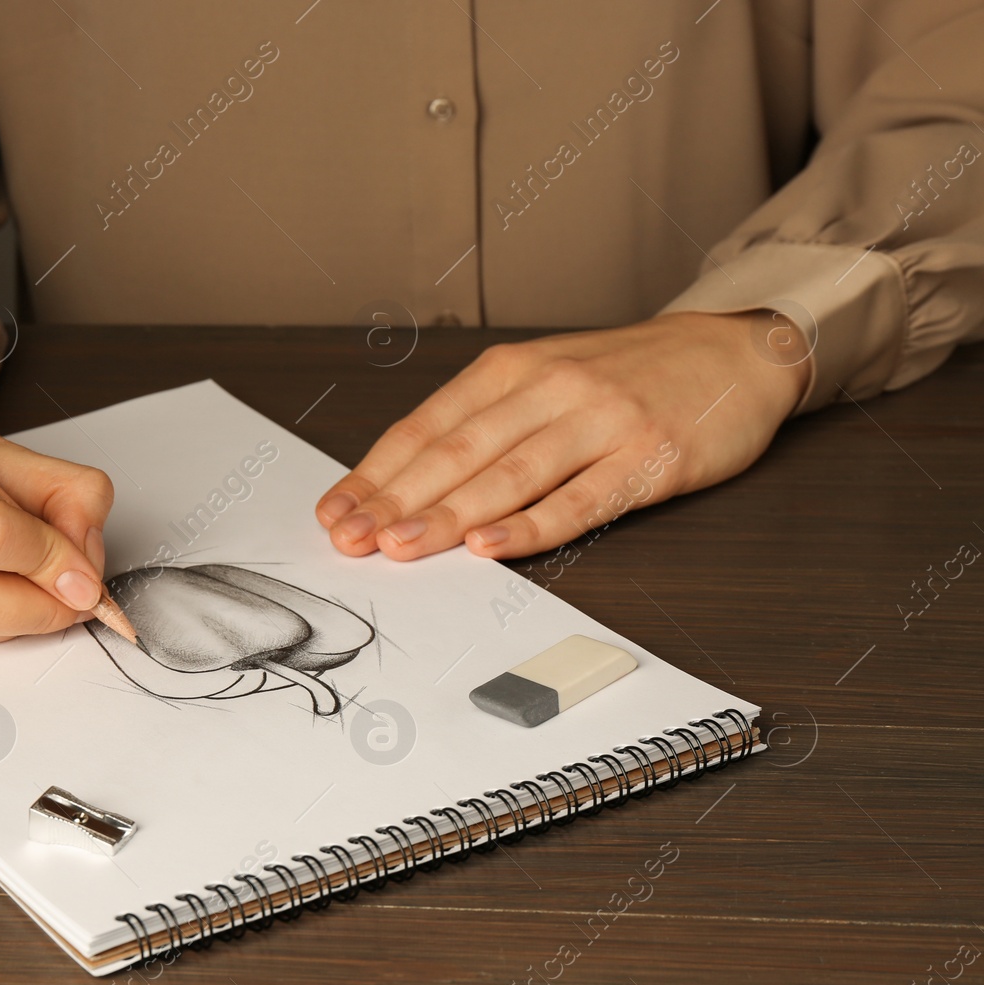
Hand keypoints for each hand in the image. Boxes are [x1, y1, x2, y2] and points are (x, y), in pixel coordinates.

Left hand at [314, 311, 811, 559]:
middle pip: (456, 451)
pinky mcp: (649, 457)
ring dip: (448, 515)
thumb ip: (484, 423)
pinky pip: (580, 498)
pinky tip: (491, 546)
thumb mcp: (544, 377)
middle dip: (395, 500)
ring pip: (508, 474)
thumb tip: (406, 484)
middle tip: (350, 540)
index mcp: (512, 369)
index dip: (375, 473)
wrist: (732, 354)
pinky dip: (531, 526)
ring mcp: (600, 421)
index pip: (426, 427)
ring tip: (400, 547)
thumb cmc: (624, 376)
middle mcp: (549, 388)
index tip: (335, 512)